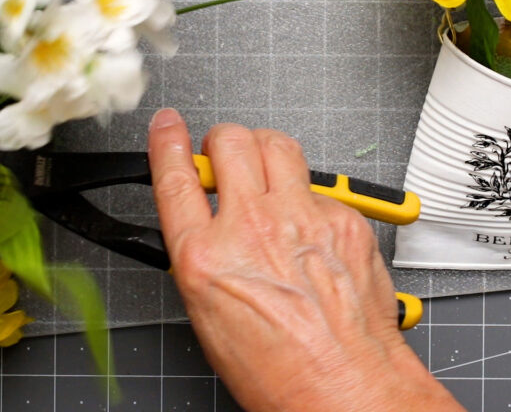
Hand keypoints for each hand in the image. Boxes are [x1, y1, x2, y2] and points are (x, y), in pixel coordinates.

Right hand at [147, 108, 464, 411]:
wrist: (343, 385)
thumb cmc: (280, 369)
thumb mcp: (210, 315)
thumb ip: (204, 256)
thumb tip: (206, 224)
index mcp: (206, 257)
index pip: (174, 177)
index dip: (167, 142)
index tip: (168, 126)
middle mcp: (252, 228)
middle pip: (229, 141)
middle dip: (222, 142)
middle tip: (225, 156)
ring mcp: (301, 217)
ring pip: (278, 144)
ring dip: (264, 149)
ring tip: (265, 169)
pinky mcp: (342, 218)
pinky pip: (319, 184)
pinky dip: (308, 194)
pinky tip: (308, 221)